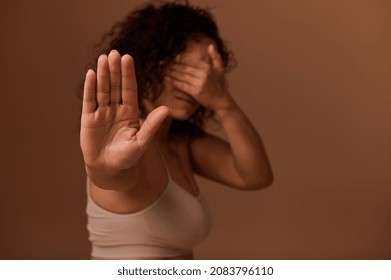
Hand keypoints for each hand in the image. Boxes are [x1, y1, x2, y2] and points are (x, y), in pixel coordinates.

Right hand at [80, 50, 168, 171]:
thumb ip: (151, 126)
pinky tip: (91, 74)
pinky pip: (89, 101)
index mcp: (130, 112)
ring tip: (103, 58)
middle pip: (115, 86)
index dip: (128, 74)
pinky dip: (90, 88)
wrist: (109, 169)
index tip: (128, 58)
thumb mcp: (141, 142)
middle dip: (115, 70)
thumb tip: (167, 109)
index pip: (129, 89)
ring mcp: (102, 112)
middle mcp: (116, 109)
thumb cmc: (128, 157)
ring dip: (102, 75)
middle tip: (114, 53)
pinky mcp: (88, 118)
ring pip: (102, 90)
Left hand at [165, 44, 231, 111]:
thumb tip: (210, 45)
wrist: (221, 101)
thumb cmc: (219, 85)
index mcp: (207, 67)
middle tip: (162, 62)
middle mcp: (203, 73)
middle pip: (184, 68)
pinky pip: (181, 85)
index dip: (179, 58)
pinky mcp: (195, 92)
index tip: (171, 57)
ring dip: (171, 72)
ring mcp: (199, 83)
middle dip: (172, 65)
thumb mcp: (220, 69)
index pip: (190, 60)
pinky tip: (166, 78)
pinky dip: (173, 81)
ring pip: (181, 76)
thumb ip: (215, 57)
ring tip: (162, 69)